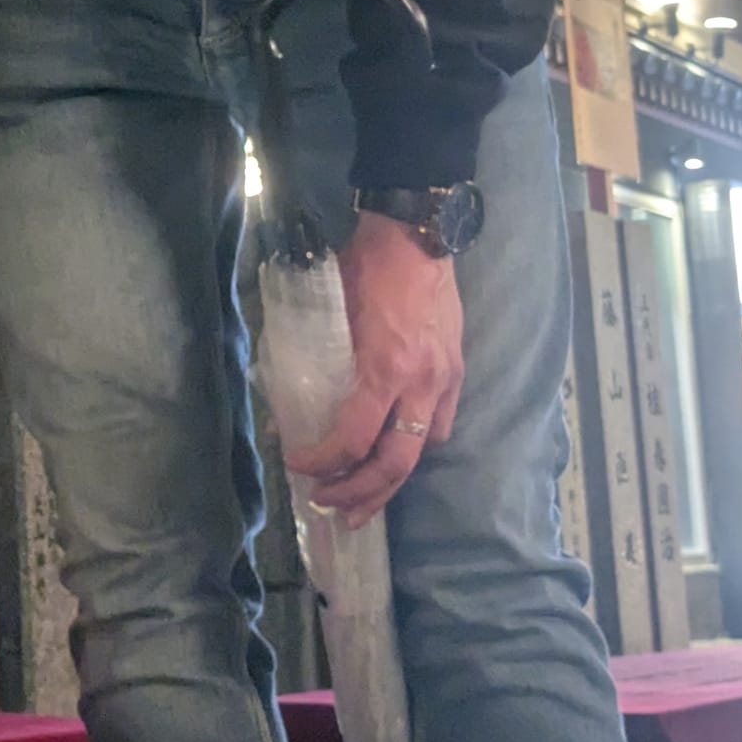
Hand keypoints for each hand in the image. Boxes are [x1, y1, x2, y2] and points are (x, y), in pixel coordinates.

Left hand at [282, 212, 464, 529]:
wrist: (418, 233)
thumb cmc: (367, 266)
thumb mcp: (330, 312)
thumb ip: (312, 360)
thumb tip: (284, 404)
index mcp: (385, 368)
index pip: (354, 438)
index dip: (323, 461)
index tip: (298, 464)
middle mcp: (421, 384)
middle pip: (395, 464)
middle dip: (360, 494)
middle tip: (329, 508)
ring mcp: (445, 380)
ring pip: (422, 452)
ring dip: (391, 481)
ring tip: (362, 500)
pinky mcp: (457, 372)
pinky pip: (441, 425)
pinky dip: (416, 447)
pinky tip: (395, 456)